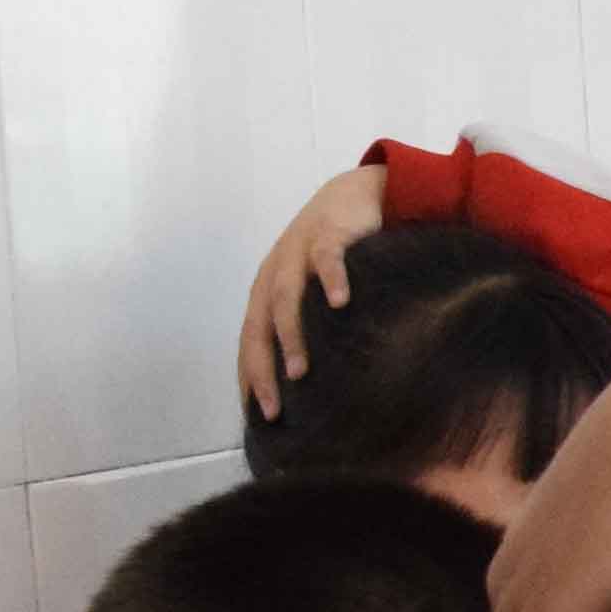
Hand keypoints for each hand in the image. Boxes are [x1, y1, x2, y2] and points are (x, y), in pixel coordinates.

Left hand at [239, 163, 394, 416]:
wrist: (359, 193)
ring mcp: (299, 252)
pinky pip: (327, 258)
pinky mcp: (330, 233)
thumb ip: (316, 324)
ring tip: (300, 372)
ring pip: (286, 299)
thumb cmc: (341, 250)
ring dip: (290, 337)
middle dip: (262, 370)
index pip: (251, 342)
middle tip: (273, 409)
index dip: (251, 379)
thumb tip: (322, 379)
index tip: (262, 419)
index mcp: (269, 292)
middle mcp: (276, 274)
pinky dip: (331, 279)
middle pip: (259, 327)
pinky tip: (339, 303)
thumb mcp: (320, 290)